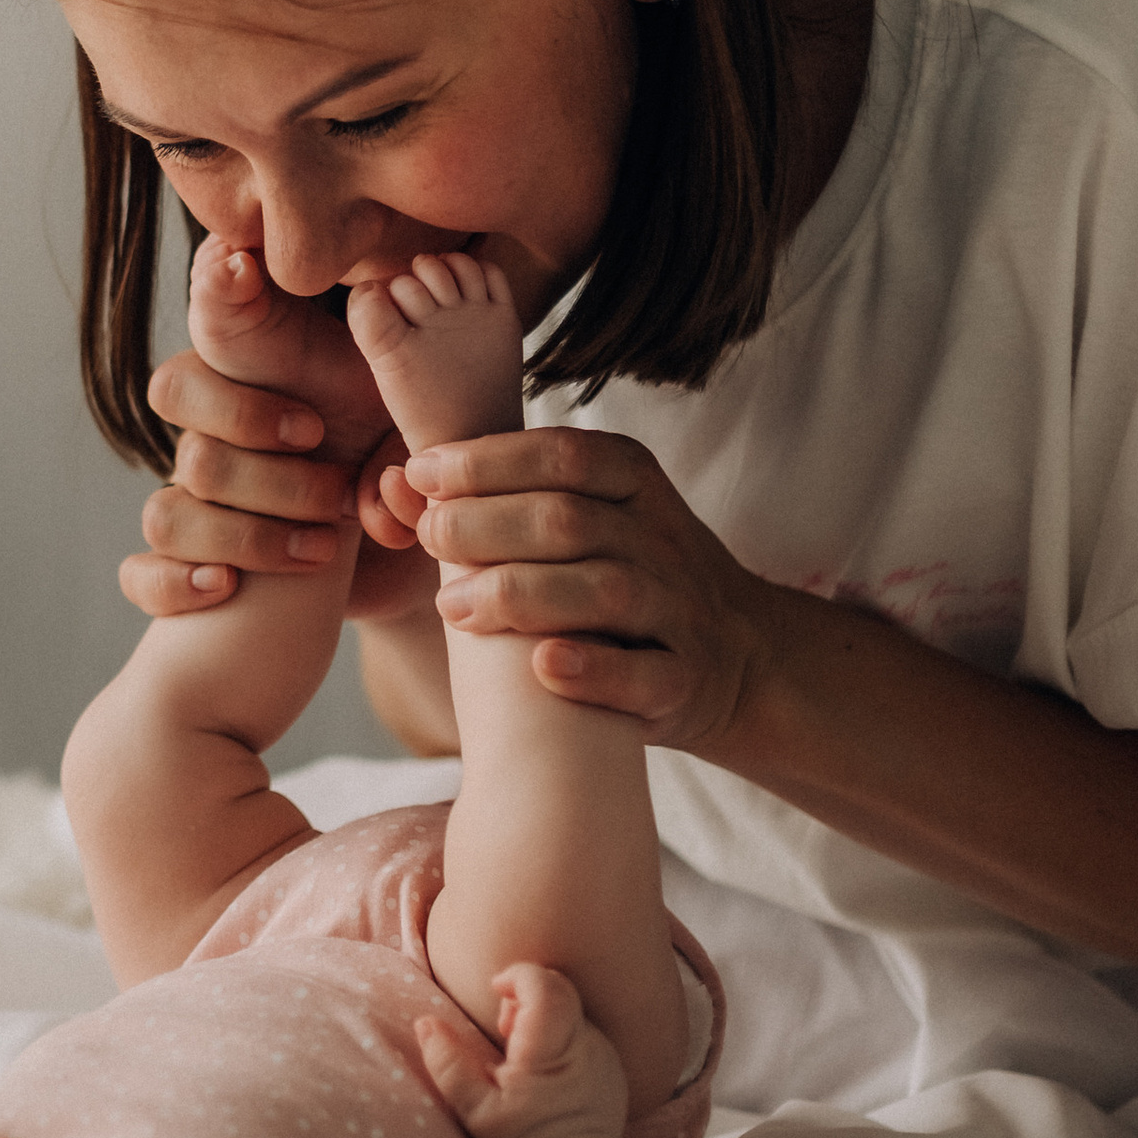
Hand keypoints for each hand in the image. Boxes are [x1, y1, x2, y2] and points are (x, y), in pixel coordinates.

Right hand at [120, 245, 436, 623]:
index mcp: (264, 370)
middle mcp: (216, 428)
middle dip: (246, 419)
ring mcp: (198, 501)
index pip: (212, 311)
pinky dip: (175, 581)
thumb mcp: (419, 420)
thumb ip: (411, 416)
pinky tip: (225, 587)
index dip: (217, 290)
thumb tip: (385, 472)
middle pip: (174, 392)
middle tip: (318, 438)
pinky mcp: (194, 569)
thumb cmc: (400, 466)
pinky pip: (143, 572)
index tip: (242, 269)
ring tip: (326, 543)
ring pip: (171, 501)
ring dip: (249, 525)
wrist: (401, 563)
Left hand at [391, 424, 771, 754]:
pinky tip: (541, 667)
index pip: (561, 456)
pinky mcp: (686, 681)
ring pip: (604, 592)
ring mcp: (680, 612)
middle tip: (427, 538)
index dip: (487, 462)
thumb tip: (397, 479)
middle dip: (486, 525)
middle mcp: (663, 540)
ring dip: (521, 595)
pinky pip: (644, 674)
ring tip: (452, 607)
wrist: (739, 658)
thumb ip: (499, 499)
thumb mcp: (585, 521)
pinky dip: (593, 671)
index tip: (421, 472)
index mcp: (635, 483)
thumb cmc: (627, 577)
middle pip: (569, 521)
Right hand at [414, 969, 626, 1137]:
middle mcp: (585, 1047)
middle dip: (529, 989)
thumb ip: (446, 1063)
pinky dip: (562, 1032)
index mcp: (550, 1053)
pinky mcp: (613, 1065)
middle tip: (506, 1025)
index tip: (495, 989)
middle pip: (561, 987)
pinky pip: (585, 1029)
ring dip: (544, 1013)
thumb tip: (425, 1022)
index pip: (544, 987)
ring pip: (572, 1008)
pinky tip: (546, 1067)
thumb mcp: (473, 1108)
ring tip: (523, 1051)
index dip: (517, 975)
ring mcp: (605, 1055)